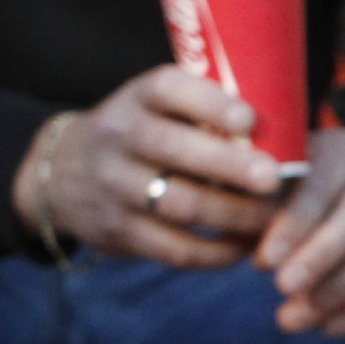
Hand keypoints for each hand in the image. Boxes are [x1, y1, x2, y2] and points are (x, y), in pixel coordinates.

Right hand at [12, 68, 282, 266]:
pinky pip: (171, 248)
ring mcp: (114, 187)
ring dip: (233, 215)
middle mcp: (119, 138)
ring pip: (178, 204)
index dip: (210, 104)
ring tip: (271, 219)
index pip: (169, 90)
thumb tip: (284, 134)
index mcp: (137, 99)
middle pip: (174, 151)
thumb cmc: (138, 133)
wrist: (59, 174)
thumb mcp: (154, 106)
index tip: (249, 120)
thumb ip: (204, 110)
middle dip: (230, 166)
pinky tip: (240, 248)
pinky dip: (213, 252)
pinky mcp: (116, 231)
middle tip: (273, 179)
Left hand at [251, 126, 344, 335]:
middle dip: (322, 257)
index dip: (294, 224)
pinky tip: (329, 328)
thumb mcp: (253, 182)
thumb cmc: (272, 189)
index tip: (261, 260)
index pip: (320, 184)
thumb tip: (204, 214)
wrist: (319, 189)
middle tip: (283, 288)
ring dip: (338, 291)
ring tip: (290, 320)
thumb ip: (238, 196)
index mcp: (335, 152)